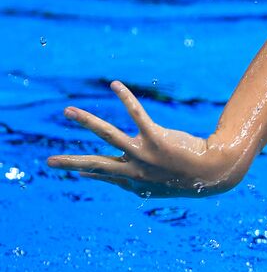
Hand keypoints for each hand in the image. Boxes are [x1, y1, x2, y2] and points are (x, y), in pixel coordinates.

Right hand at [47, 81, 240, 197]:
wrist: (214, 173)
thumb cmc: (188, 178)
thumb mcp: (160, 186)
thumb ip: (138, 184)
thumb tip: (125, 179)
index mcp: (134, 181)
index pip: (104, 176)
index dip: (89, 173)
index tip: (76, 171)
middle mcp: (133, 169)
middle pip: (95, 164)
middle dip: (70, 163)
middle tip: (47, 162)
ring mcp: (143, 154)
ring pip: (107, 135)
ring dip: (86, 121)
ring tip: (67, 111)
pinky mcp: (156, 138)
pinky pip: (137, 114)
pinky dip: (125, 98)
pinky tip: (115, 85)